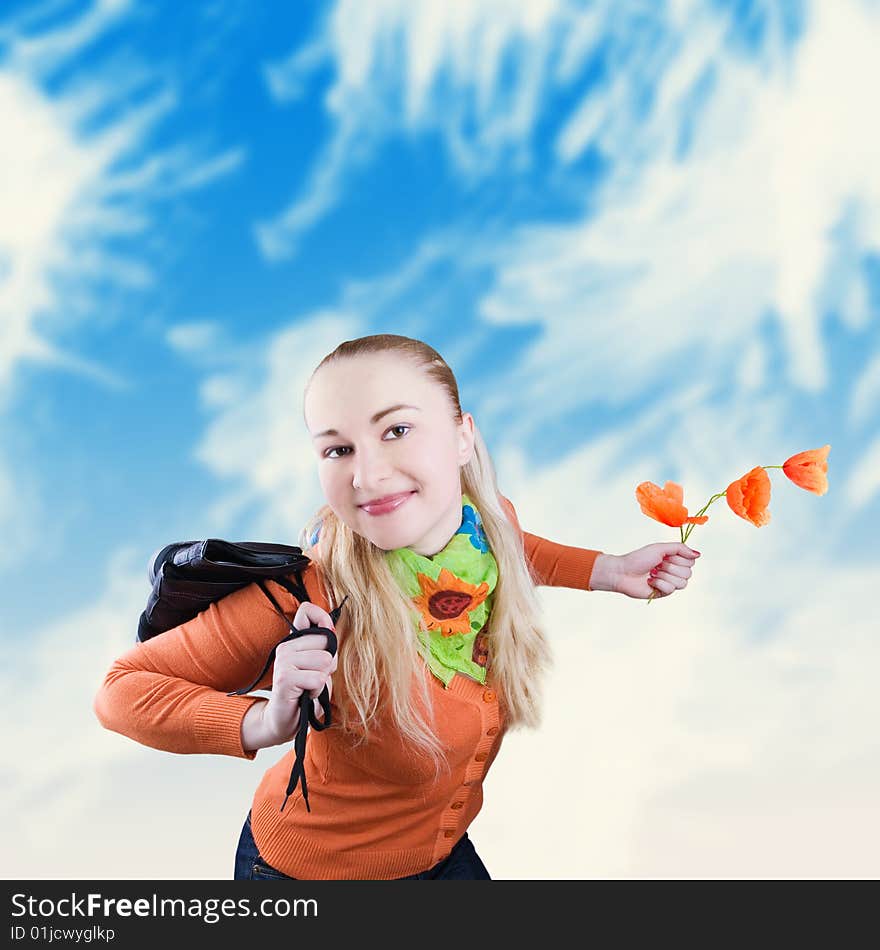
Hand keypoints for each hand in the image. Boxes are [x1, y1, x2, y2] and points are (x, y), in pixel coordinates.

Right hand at [261, 601, 337, 744]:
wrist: (284, 721)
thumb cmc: (306, 692)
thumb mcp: (320, 666)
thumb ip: (325, 649)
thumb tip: (331, 632)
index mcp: (294, 641)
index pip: (307, 610)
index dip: (323, 618)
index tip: (328, 633)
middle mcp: (286, 647)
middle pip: (327, 642)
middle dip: (329, 663)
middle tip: (315, 677)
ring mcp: (283, 661)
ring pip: (324, 661)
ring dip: (322, 679)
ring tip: (309, 686)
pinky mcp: (285, 678)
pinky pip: (318, 679)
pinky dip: (317, 690)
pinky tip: (306, 695)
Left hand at [606, 543, 699, 599]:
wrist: (623, 572)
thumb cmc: (638, 558)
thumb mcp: (659, 548)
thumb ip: (680, 548)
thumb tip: (698, 554)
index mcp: (674, 559)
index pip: (691, 560)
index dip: (679, 558)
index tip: (666, 556)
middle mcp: (674, 571)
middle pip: (688, 572)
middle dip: (670, 567)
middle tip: (657, 565)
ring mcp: (670, 582)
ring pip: (682, 582)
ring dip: (664, 576)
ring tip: (653, 573)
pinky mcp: (664, 593)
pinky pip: (671, 589)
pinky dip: (659, 583)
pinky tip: (650, 581)